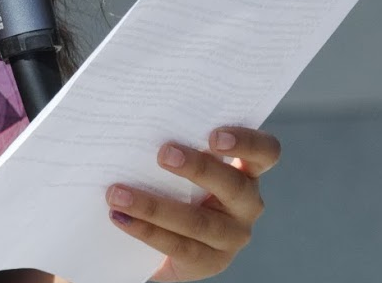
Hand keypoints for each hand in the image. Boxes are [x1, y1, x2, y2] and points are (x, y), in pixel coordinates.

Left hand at [107, 126, 279, 280]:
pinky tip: (119, 217)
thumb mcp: (176, 164)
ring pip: (199, 222)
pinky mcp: (211, 261)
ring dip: (154, 206)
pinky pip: (179, 246)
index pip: (265, 153)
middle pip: (234, 185)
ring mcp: (232, 236)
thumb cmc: (168, 182)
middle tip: (163, 154)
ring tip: (117, 194)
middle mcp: (246, 204)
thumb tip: (130, 120)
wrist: (162, 237)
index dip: (247, 142)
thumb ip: (171, 144)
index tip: (214, 135)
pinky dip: (145, 230)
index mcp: (244, 171)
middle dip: (198, 168)